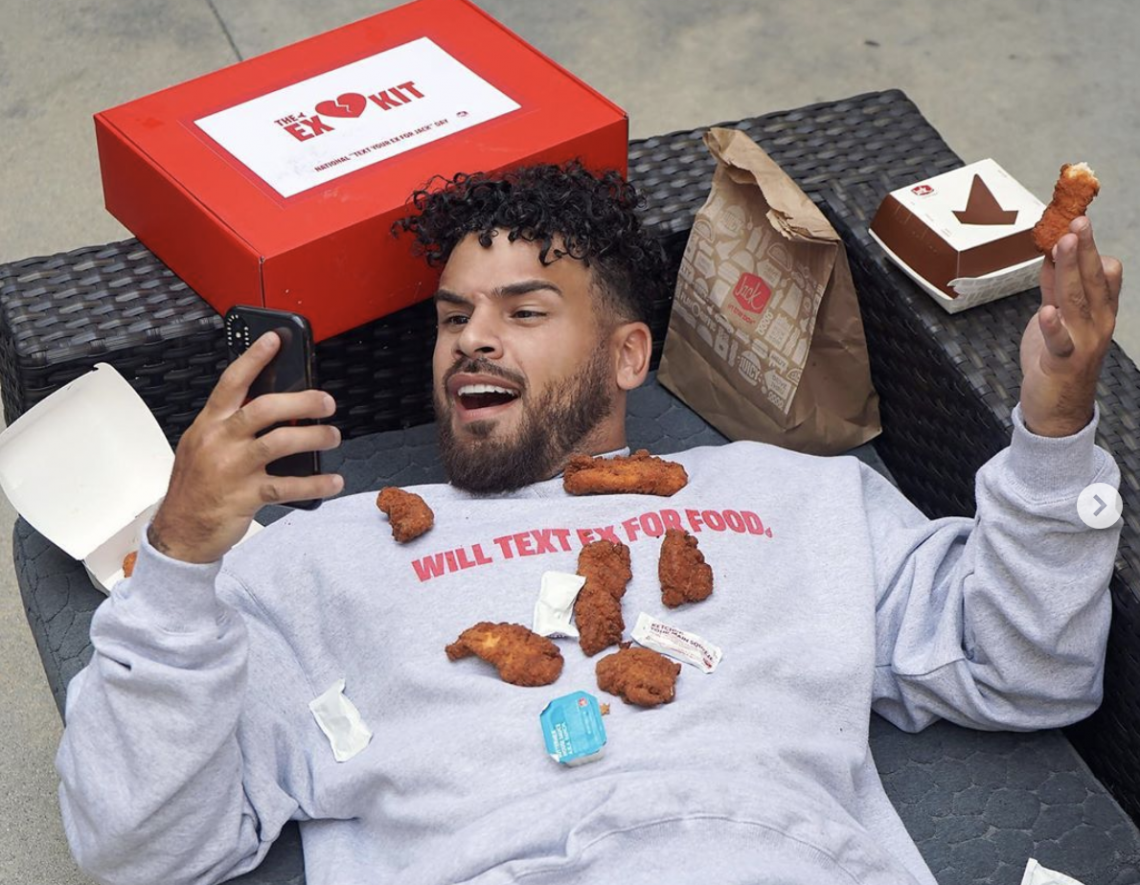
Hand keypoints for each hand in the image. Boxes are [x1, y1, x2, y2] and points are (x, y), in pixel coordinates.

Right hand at [148, 333, 343, 563]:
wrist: (179, 532)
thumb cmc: (195, 487)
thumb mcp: (203, 447)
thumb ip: (231, 426)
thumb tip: (276, 408)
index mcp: (209, 424)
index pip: (232, 382)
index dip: (254, 359)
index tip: (274, 340)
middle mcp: (220, 442)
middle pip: (264, 408)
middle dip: (301, 401)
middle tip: (326, 402)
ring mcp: (232, 469)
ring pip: (280, 442)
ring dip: (314, 437)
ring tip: (332, 436)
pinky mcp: (245, 497)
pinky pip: (288, 486)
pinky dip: (315, 483)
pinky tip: (332, 481)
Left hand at [1019, 217, 1122, 436]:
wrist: (1058, 408)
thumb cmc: (1057, 360)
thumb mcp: (1056, 316)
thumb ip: (1054, 288)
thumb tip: (1050, 254)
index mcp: (1100, 310)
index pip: (1103, 272)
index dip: (1091, 247)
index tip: (1078, 219)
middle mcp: (1098, 323)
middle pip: (1092, 280)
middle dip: (1084, 249)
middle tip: (1076, 221)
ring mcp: (1084, 343)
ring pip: (1076, 301)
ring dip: (1069, 270)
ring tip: (1063, 245)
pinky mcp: (1063, 362)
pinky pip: (1059, 341)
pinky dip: (1053, 326)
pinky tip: (1047, 310)